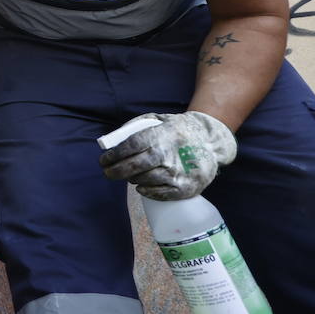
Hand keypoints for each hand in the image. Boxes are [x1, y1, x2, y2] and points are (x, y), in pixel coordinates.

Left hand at [99, 111, 236, 199]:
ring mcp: (177, 174)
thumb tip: (111, 142)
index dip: (113, 155)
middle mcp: (168, 156)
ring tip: (129, 174)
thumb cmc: (177, 130)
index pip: (130, 147)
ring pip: (143, 180)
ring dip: (131, 178)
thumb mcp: (157, 120)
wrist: (210, 142)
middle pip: (134, 167)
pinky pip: (157, 193)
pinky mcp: (184, 189)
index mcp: (161, 136)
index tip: (104, 160)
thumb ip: (134, 127)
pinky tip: (141, 185)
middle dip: (115, 171)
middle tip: (108, 172)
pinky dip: (145, 190)